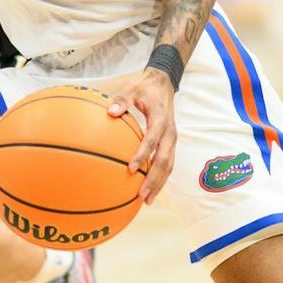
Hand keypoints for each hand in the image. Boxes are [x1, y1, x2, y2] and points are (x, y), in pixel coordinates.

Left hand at [108, 69, 177, 202]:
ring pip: (169, 165)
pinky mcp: (170, 143)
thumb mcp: (132, 87)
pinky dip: (160, 177)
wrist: (164, 82)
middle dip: (154, 179)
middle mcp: (170, 132)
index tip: (131, 169)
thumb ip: (121, 99)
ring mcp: (172, 139)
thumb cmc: (145, 86)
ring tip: (147, 200)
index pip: (153, 140)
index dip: (143, 155)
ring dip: (159, 183)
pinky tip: (150, 190)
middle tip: (141, 195)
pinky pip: (167, 163)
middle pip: (165, 160)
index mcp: (161, 119)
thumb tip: (110, 111)